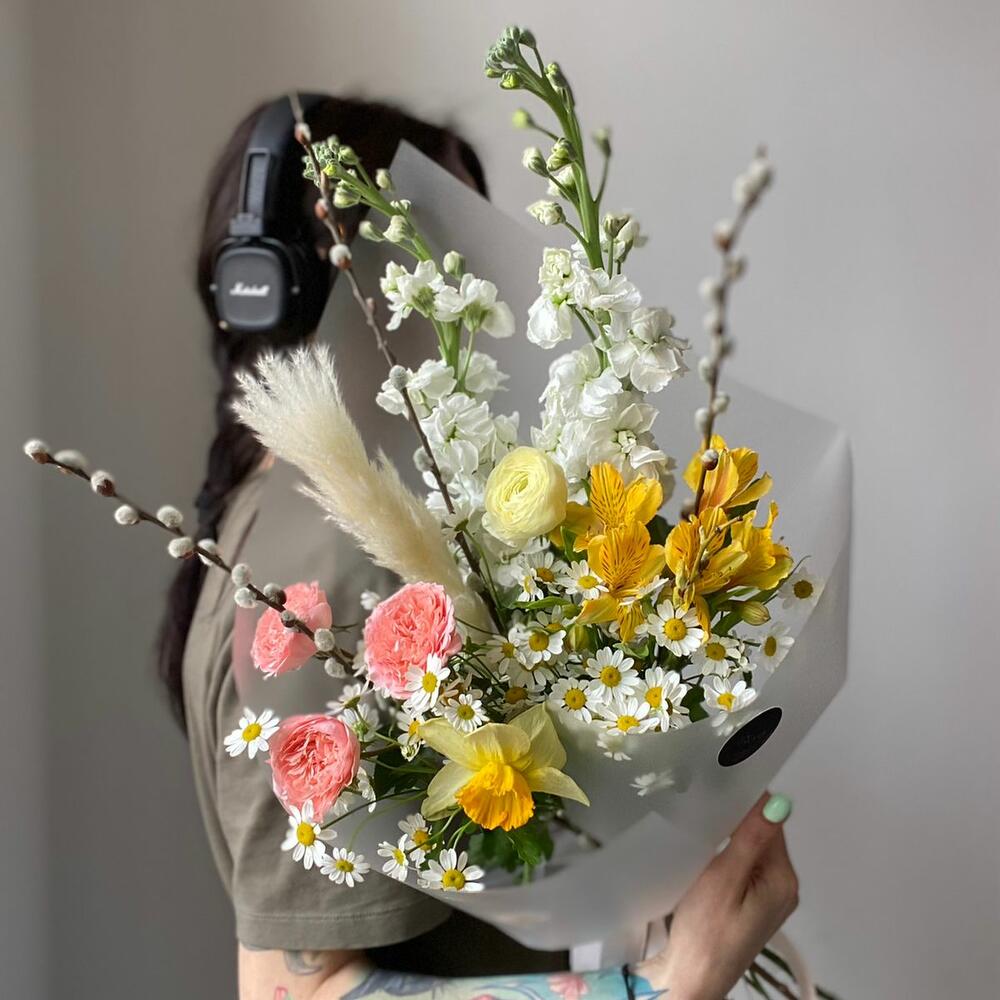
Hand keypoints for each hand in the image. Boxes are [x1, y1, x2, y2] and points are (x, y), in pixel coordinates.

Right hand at [637, 792, 798, 999]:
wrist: (691, 979)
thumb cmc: (705, 932)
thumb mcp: (725, 879)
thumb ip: (751, 839)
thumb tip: (779, 802)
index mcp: (783, 879)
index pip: (770, 823)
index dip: (745, 803)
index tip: (716, 787)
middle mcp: (783, 888)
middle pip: (763, 836)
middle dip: (736, 820)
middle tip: (702, 805)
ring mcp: (768, 899)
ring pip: (752, 850)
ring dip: (729, 837)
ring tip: (701, 827)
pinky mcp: (750, 906)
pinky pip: (744, 867)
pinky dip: (727, 856)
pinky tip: (706, 856)